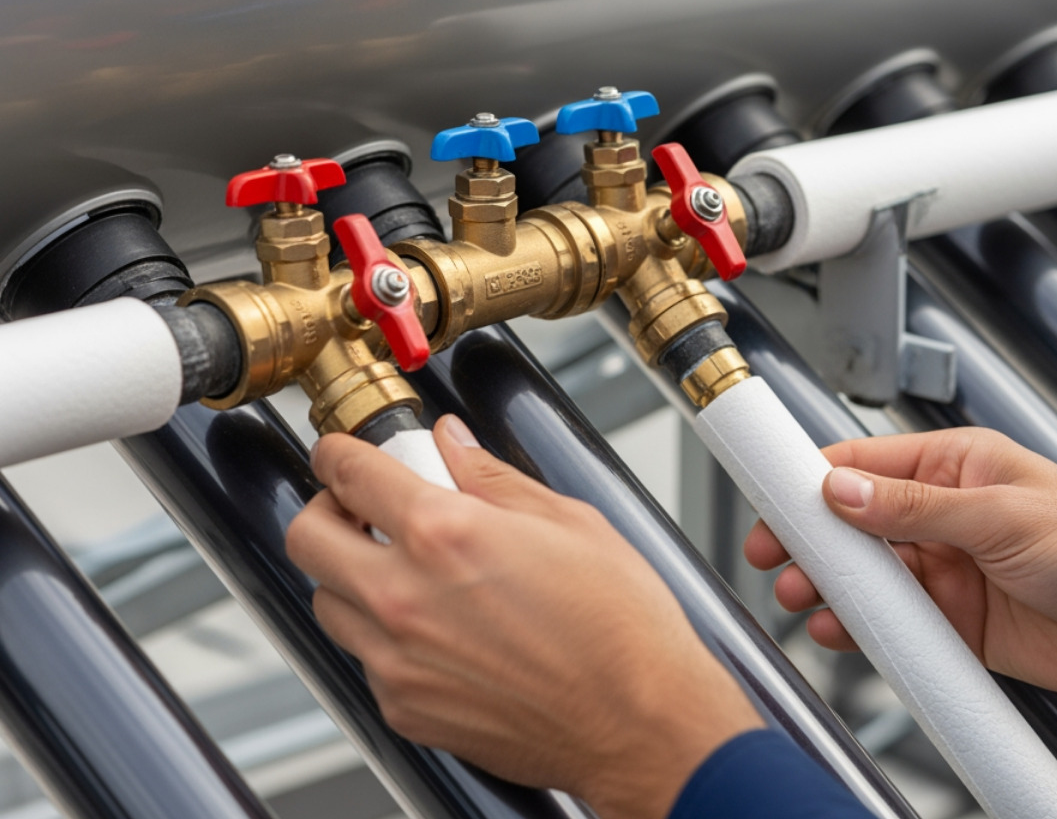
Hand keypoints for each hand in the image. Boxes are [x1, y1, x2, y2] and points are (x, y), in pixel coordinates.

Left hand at [287, 416, 761, 818]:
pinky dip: (385, 636)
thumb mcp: (569, 521)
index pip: (348, 473)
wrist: (639, 720)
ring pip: (327, 602)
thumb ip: (494, 478)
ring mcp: (397, 661)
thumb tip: (454, 446)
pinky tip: (438, 627)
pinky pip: (364, 659)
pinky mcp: (405, 709)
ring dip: (352, 576)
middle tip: (366, 508)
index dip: (339, 452)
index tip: (344, 453)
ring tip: (407, 571)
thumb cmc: (620, 627)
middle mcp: (404, 597)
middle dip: (329, 511)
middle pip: (307, 537)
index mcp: (444, 534)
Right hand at [743, 427, 1056, 727]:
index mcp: (960, 466)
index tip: (774, 489)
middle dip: (814, 537)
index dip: (817, 477)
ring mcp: (951, 570)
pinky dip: (864, 627)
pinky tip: (842, 629)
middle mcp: (949, 515)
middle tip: (775, 553)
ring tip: (802, 595)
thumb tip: (844, 489)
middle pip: (860, 522)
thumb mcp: (999, 515)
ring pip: (872, 574)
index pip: (871, 463)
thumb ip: (914, 506)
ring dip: (834, 584)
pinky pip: (897, 621)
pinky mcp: (958, 622)